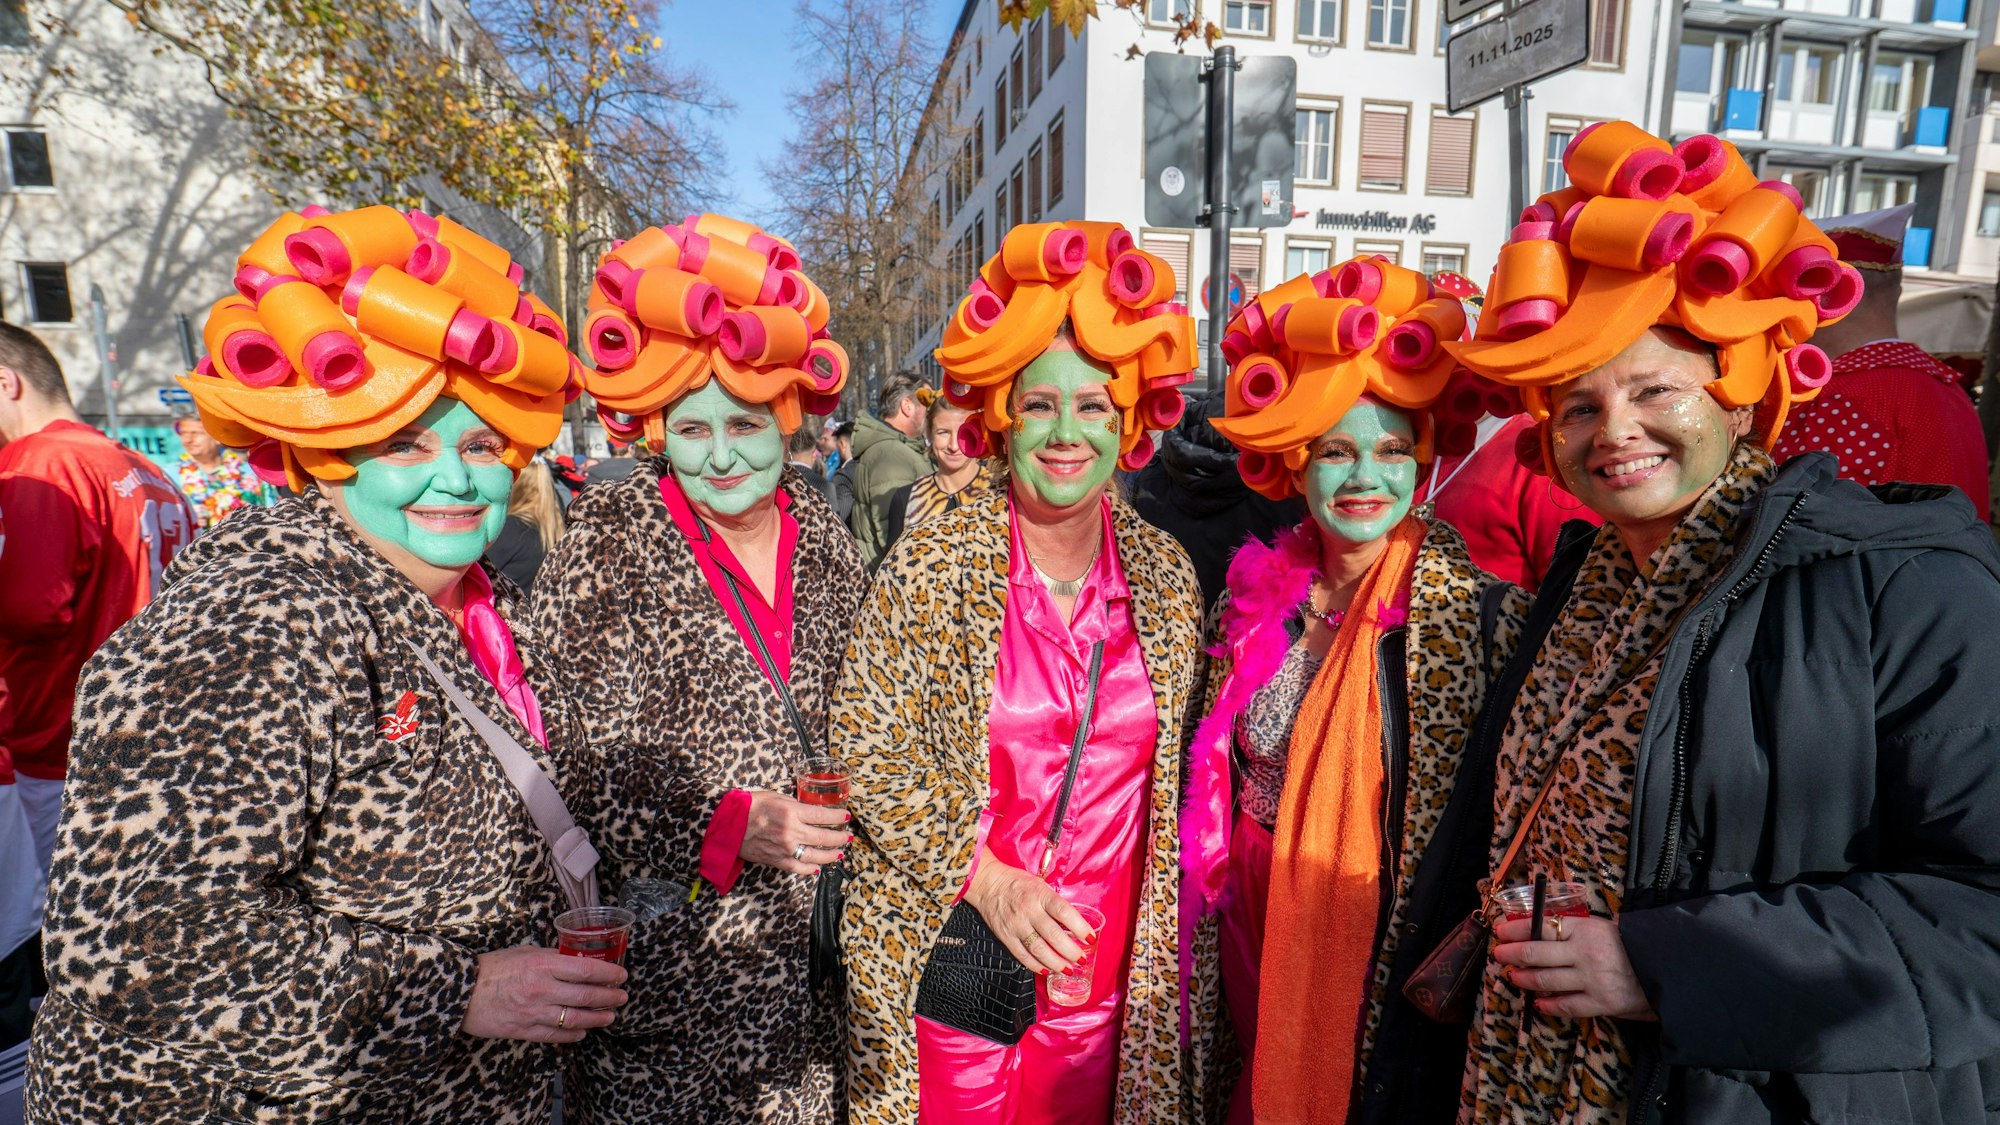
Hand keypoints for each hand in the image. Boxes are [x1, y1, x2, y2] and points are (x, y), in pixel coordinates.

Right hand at [460, 945, 629, 1042]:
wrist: (459, 992)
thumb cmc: (491, 968)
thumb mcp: (523, 952)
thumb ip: (550, 957)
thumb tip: (575, 959)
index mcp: (542, 964)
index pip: (585, 969)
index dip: (608, 974)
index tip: (621, 975)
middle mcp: (541, 989)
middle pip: (586, 996)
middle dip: (609, 998)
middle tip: (622, 997)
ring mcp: (533, 1012)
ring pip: (575, 1019)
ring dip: (597, 1019)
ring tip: (610, 1016)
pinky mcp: (524, 1030)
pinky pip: (555, 1035)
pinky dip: (573, 1034)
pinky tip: (583, 1031)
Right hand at [741, 790, 850, 874]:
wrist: (727, 825)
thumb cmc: (749, 806)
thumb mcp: (776, 796)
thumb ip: (795, 805)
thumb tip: (811, 811)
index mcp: (791, 812)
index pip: (823, 817)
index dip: (838, 818)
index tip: (846, 817)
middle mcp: (791, 832)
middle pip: (824, 838)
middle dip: (840, 837)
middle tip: (848, 836)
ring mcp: (785, 849)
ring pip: (816, 856)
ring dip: (831, 855)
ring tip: (839, 852)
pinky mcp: (777, 861)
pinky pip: (799, 868)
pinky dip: (811, 868)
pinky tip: (818, 867)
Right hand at [961, 848, 1096, 974]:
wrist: (988, 883)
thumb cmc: (1018, 883)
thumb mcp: (1040, 885)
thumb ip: (1054, 903)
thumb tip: (1073, 923)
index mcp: (1040, 895)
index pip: (1064, 912)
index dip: (1080, 927)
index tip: (1090, 938)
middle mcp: (1029, 910)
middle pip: (1053, 935)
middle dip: (1070, 951)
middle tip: (1081, 958)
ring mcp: (1016, 925)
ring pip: (1038, 949)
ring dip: (1055, 962)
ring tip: (1067, 969)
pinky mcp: (1005, 936)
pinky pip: (1022, 955)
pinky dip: (1035, 965)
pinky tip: (1046, 970)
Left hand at [1491, 914, 1657, 1021]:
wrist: (1668, 969)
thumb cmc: (1634, 945)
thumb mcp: (1604, 927)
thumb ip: (1575, 929)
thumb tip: (1538, 928)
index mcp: (1586, 928)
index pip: (1540, 926)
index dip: (1516, 929)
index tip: (1501, 930)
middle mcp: (1585, 953)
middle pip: (1535, 952)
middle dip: (1510, 953)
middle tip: (1498, 954)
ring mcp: (1592, 980)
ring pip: (1545, 980)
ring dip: (1524, 978)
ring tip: (1513, 976)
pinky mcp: (1601, 1003)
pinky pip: (1567, 1006)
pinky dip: (1548, 1005)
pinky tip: (1538, 1003)